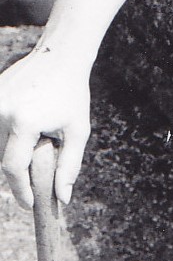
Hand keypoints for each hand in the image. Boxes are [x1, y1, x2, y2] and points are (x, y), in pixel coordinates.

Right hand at [0, 50, 90, 209]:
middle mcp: (2, 111)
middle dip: (19, 172)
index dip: (20, 189)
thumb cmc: (72, 95)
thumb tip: (62, 198)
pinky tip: (25, 127)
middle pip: (3, 158)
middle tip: (34, 178)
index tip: (29, 203)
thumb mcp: (77, 131)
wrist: (59, 57)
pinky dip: (6, 137)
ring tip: (33, 142)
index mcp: (25, 121)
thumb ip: (69, 166)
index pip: (13, 167)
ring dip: (11, 153)